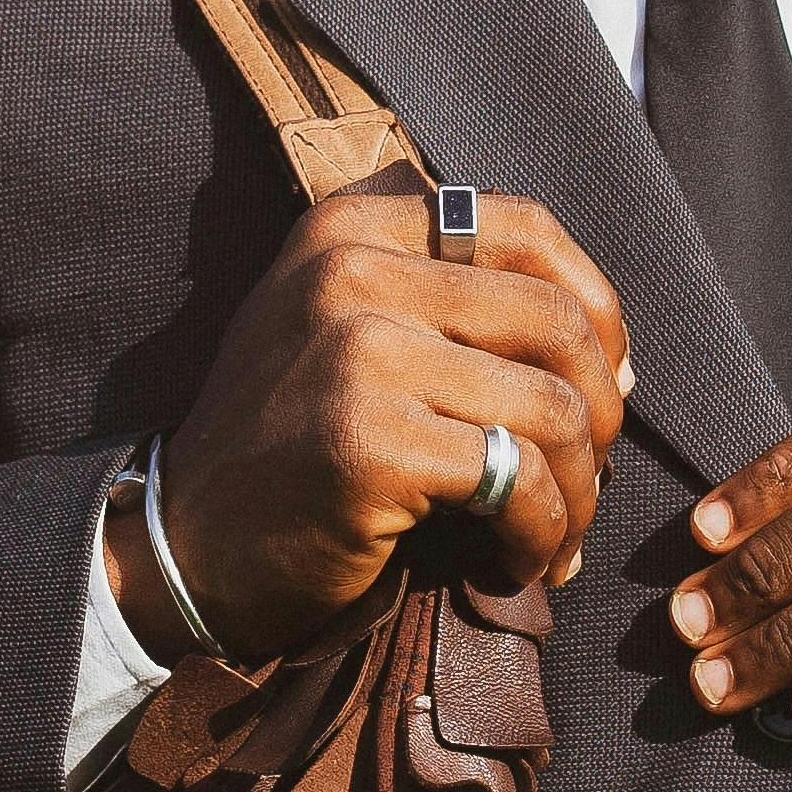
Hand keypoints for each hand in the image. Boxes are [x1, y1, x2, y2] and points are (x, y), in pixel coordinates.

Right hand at [127, 179, 631, 666]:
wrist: (184, 547)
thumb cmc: (289, 447)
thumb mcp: (341, 325)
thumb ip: (443, 295)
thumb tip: (607, 344)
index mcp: (353, 226)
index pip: (527, 226)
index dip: (596, 306)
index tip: (603, 381)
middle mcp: (353, 270)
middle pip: (558, 320)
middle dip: (600, 415)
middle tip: (585, 479)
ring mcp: (360, 352)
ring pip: (552, 408)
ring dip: (578, 492)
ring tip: (557, 537)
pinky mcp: (371, 442)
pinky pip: (516, 480)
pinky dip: (542, 534)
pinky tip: (518, 564)